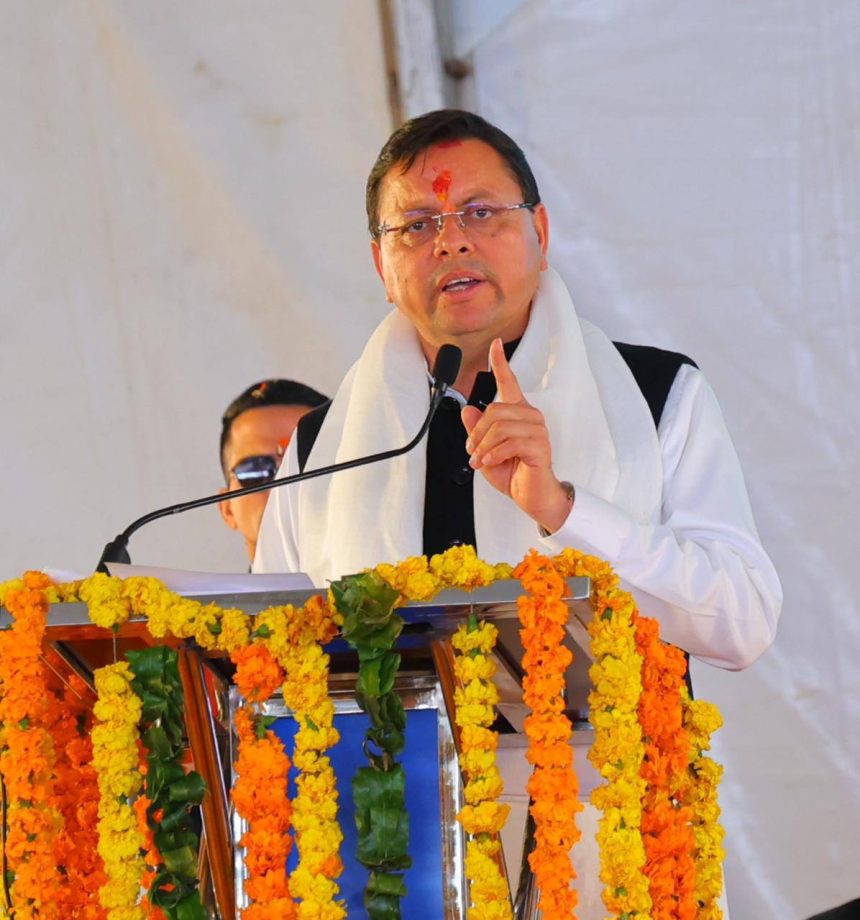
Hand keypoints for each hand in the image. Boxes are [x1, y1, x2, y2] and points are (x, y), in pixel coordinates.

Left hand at [461, 338, 572, 533]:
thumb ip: (477, 430)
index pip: (509, 382)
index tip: (495, 344)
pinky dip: (493, 454)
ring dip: (483, 446)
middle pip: (494, 410)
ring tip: (480, 460)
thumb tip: (467, 410)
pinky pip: (509, 442)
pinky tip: (490, 462)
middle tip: (472, 451)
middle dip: (476, 433)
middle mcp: (529, 416)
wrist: (531, 496)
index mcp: (517, 413)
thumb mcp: (486, 450)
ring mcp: (537, 430)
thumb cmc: (513, 473)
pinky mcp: (540, 446)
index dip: (500, 362)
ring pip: (499, 426)